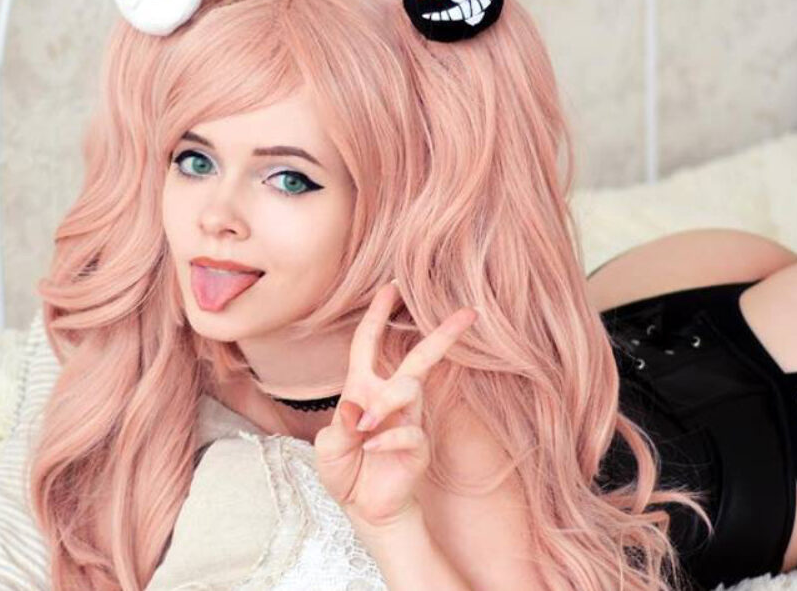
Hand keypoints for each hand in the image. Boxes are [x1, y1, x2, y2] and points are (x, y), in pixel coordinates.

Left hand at [313, 280, 478, 532]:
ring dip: (385, 403)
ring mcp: (408, 420)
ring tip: (363, 430)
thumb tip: (356, 408)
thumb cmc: (346, 471)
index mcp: (364, 389)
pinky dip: (386, 438)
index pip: (369, 343)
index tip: (392, 286)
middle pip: (418, 358)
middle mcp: (390, 399)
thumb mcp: (328, 450)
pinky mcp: (418, 447)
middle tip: (468, 313)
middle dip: (443, 334)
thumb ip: (339, 428)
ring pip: (410, 388)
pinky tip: (371, 450)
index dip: (377, 314)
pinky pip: (409, 431)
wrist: (365, 510)